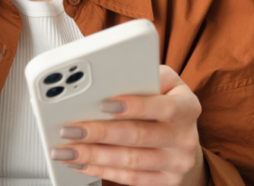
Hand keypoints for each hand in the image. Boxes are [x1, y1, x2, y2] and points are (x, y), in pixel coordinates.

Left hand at [52, 65, 206, 185]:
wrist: (183, 139)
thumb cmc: (165, 103)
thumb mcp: (164, 83)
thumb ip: (142, 78)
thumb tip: (108, 78)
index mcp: (187, 107)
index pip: (161, 106)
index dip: (133, 106)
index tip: (104, 104)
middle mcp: (185, 138)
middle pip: (139, 136)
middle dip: (99, 133)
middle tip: (70, 129)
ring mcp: (176, 163)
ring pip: (129, 161)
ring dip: (93, 155)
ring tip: (66, 149)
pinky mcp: (164, 182)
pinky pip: (128, 179)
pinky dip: (100, 171)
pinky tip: (80, 162)